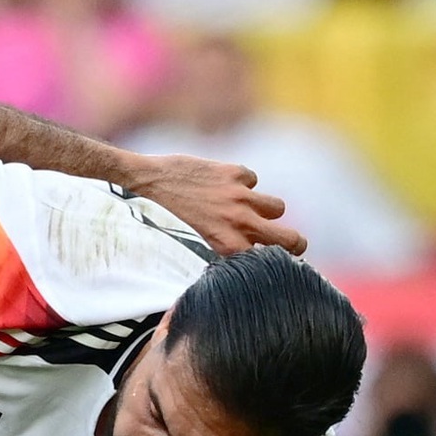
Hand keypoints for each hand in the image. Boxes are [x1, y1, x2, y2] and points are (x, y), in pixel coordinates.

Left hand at [125, 155, 306, 257]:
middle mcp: (238, 222)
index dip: (278, 262)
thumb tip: (238, 263)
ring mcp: (238, 196)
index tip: (277, 263)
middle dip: (294, 243)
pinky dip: (241, 184)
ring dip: (265, 210)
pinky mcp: (233, 172)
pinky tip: (219, 187)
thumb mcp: (188, 249)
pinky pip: (252, 180)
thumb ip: (218, 254)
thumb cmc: (158, 222)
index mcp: (226, 247)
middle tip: (290, 245)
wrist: (141, 184)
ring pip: (276, 207)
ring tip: (245, 212)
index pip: (272, 260)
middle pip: (290, 238)